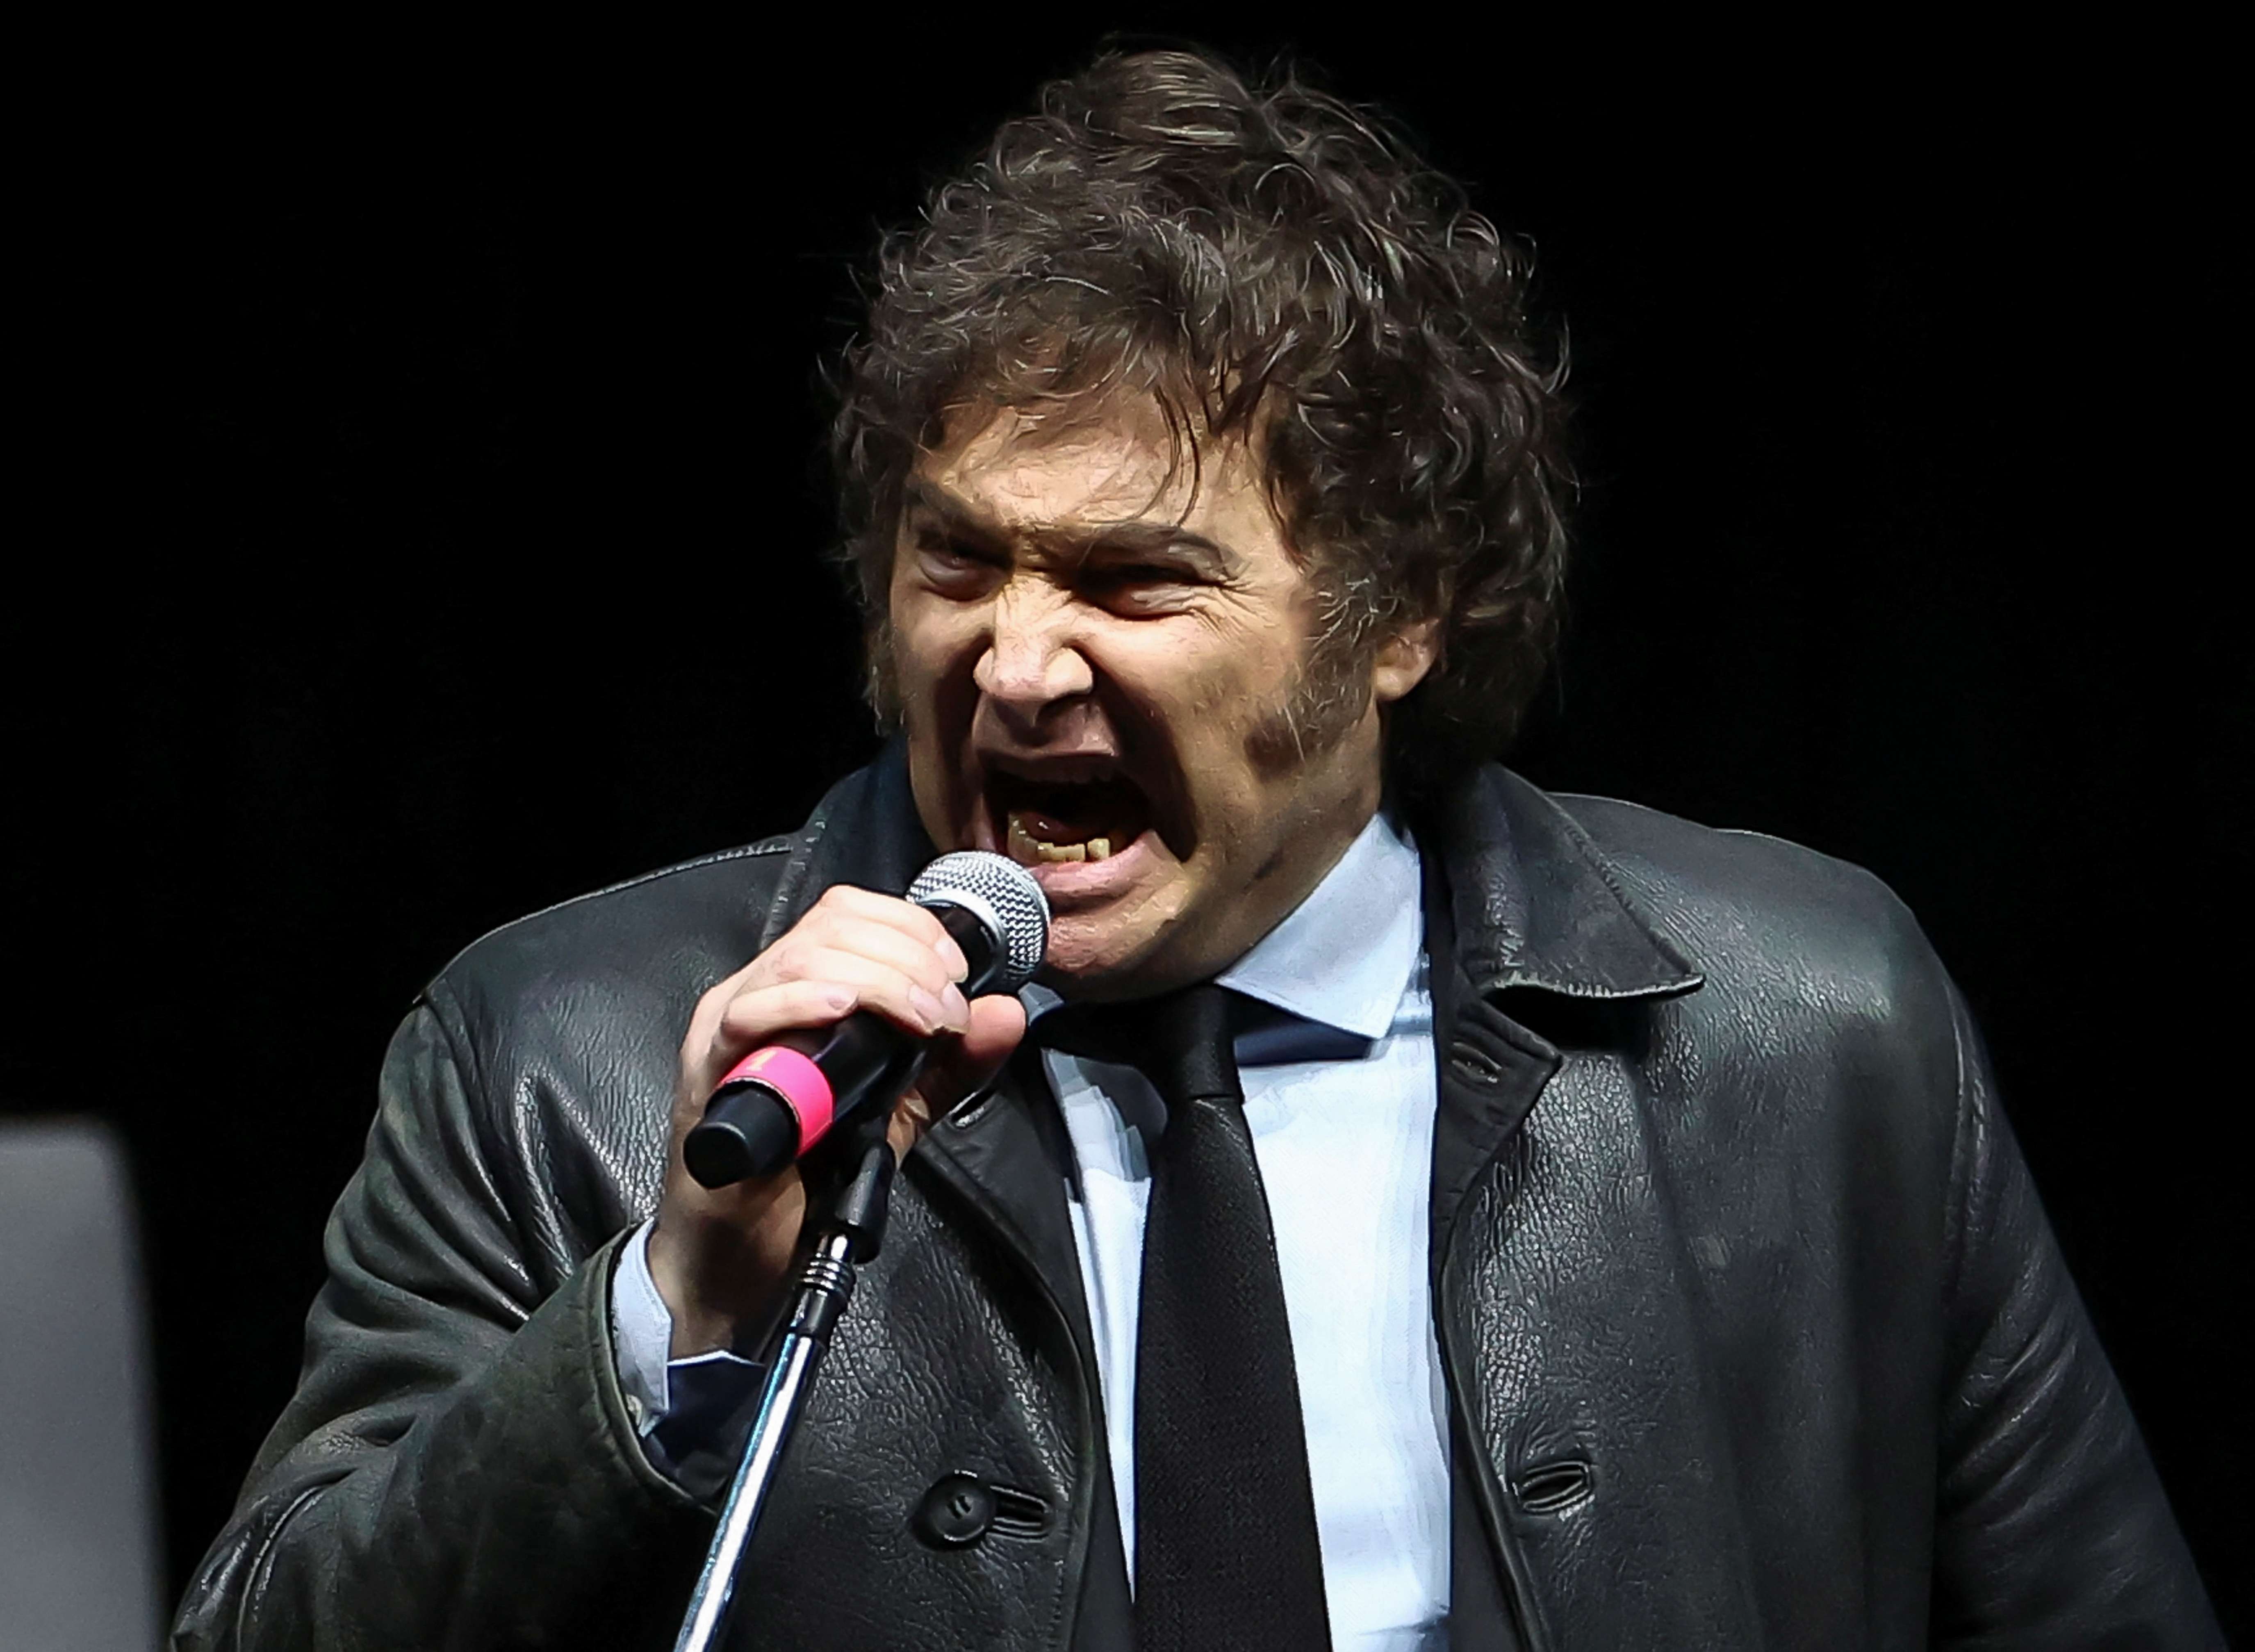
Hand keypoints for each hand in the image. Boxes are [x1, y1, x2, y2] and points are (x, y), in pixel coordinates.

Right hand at [647, 885, 1026, 1357]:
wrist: (739, 1258)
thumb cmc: (805, 1179)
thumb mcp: (896, 1113)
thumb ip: (950, 1066)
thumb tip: (1005, 1013)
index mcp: (799, 990)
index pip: (850, 913)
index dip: (912, 929)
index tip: (956, 975)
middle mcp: (758, 994)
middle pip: (832, 926)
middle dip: (908, 957)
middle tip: (947, 1012)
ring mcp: (728, 1032)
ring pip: (799, 959)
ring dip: (878, 980)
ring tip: (922, 1021)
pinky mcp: (708, 1076)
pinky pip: (747, 1016)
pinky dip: (803, 1005)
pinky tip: (845, 1013)